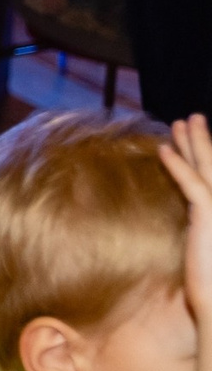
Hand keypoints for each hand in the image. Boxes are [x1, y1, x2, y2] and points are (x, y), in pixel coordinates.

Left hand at [154, 114, 211, 356]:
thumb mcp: (205, 251)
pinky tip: (164, 149)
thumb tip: (194, 222)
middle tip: (190, 119)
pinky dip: (178, 166)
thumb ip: (203, 230)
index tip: (191, 139)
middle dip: (202, 141)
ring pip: (207, 170)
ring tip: (180, 122)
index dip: (205, 157)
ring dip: (193, 143)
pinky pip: (192, 186)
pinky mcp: (210, 220)